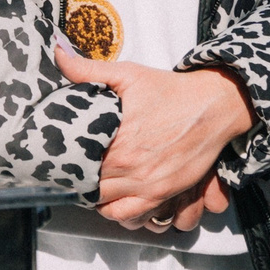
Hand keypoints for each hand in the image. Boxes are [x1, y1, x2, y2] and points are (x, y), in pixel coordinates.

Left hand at [56, 43, 253, 230]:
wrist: (213, 106)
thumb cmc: (170, 90)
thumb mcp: (128, 74)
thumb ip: (88, 69)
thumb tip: (57, 53)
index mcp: (120, 140)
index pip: (77, 163)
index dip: (64, 161)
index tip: (58, 155)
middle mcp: (133, 167)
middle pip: (89, 187)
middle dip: (77, 179)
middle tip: (71, 169)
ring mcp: (150, 185)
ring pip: (107, 206)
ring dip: (95, 198)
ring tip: (90, 183)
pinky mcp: (164, 193)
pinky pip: (132, 215)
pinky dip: (118, 211)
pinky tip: (112, 197)